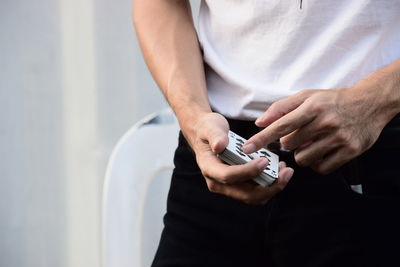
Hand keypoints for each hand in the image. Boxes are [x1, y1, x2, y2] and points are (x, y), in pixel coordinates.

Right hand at [189, 112, 293, 204]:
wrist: (205, 135)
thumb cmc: (207, 130)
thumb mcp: (210, 127)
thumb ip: (215, 135)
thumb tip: (219, 146)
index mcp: (209, 169)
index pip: (228, 176)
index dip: (248, 172)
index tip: (264, 161)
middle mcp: (218, 183)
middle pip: (245, 194)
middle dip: (268, 187)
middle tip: (286, 172)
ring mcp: (228, 187)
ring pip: (253, 197)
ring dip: (272, 187)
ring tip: (285, 170)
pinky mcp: (238, 186)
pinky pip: (256, 191)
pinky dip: (270, 184)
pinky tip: (279, 169)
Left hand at [243, 86, 390, 173]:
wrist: (369, 104)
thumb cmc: (332, 101)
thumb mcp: (308, 96)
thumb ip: (281, 108)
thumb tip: (259, 122)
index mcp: (313, 106)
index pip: (280, 126)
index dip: (262, 138)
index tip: (247, 148)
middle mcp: (325, 122)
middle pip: (290, 145)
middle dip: (289, 143)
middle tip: (301, 135)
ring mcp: (339, 138)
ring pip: (303, 159)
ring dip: (302, 154)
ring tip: (312, 143)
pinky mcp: (350, 151)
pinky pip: (321, 168)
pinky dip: (317, 163)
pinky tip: (321, 151)